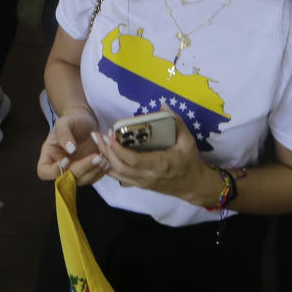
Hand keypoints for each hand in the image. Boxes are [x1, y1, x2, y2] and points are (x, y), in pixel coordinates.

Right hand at [37, 107, 103, 183]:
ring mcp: (74, 171)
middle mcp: (60, 168)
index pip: (44, 172)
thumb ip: (64, 134)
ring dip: (93, 172)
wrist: (85, 122)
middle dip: (82, 169)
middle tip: (96, 157)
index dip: (54, 170)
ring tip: (104, 159)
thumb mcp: (65, 123)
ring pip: (81, 181)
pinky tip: (107, 161)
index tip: (67, 159)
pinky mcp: (87, 172)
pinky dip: (100, 172)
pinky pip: (92, 178)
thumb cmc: (72, 121)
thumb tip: (70, 149)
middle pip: (66, 179)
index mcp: (49, 157)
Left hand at [89, 109, 211, 201]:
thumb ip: (176, 122)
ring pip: (117, 174)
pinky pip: (120, 177)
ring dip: (105, 159)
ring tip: (98, 143)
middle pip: (120, 167)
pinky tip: (104, 154)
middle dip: (106, 152)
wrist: (193, 185)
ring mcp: (142, 183)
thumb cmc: (190, 161)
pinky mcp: (139, 185)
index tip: (109, 135)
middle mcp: (148, 176)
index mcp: (159, 164)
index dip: (118, 149)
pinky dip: (109, 167)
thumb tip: (163, 106)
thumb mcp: (188, 141)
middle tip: (99, 136)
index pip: (133, 160)